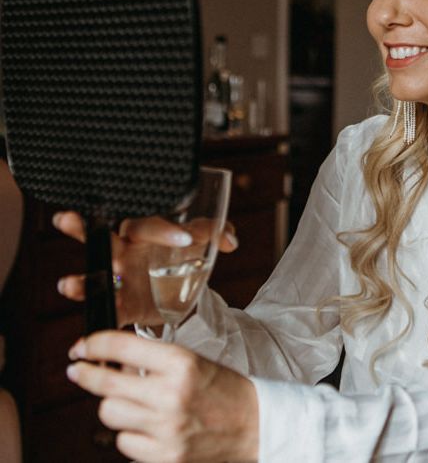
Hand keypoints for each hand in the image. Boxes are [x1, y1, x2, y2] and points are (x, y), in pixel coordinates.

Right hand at [55, 212, 238, 326]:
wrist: (181, 290)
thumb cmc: (183, 255)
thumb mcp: (200, 242)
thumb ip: (216, 232)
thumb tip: (230, 240)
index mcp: (145, 233)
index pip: (148, 225)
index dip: (165, 230)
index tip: (186, 239)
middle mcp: (126, 252)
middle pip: (102, 238)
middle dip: (82, 229)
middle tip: (65, 220)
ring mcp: (120, 280)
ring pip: (96, 277)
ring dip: (82, 282)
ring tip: (68, 285)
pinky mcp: (123, 306)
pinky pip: (107, 314)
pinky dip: (96, 329)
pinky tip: (82, 340)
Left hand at [67, 331, 258, 462]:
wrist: (255, 424)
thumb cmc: (225, 389)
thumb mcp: (194, 362)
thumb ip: (155, 361)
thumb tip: (112, 361)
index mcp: (181, 363)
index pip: (122, 348)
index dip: (94, 344)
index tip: (82, 346)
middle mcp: (170, 395)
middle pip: (106, 384)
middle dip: (86, 374)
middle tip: (78, 369)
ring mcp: (166, 428)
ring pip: (109, 414)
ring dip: (112, 405)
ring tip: (127, 400)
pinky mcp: (164, 455)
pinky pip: (124, 443)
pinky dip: (129, 433)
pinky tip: (144, 425)